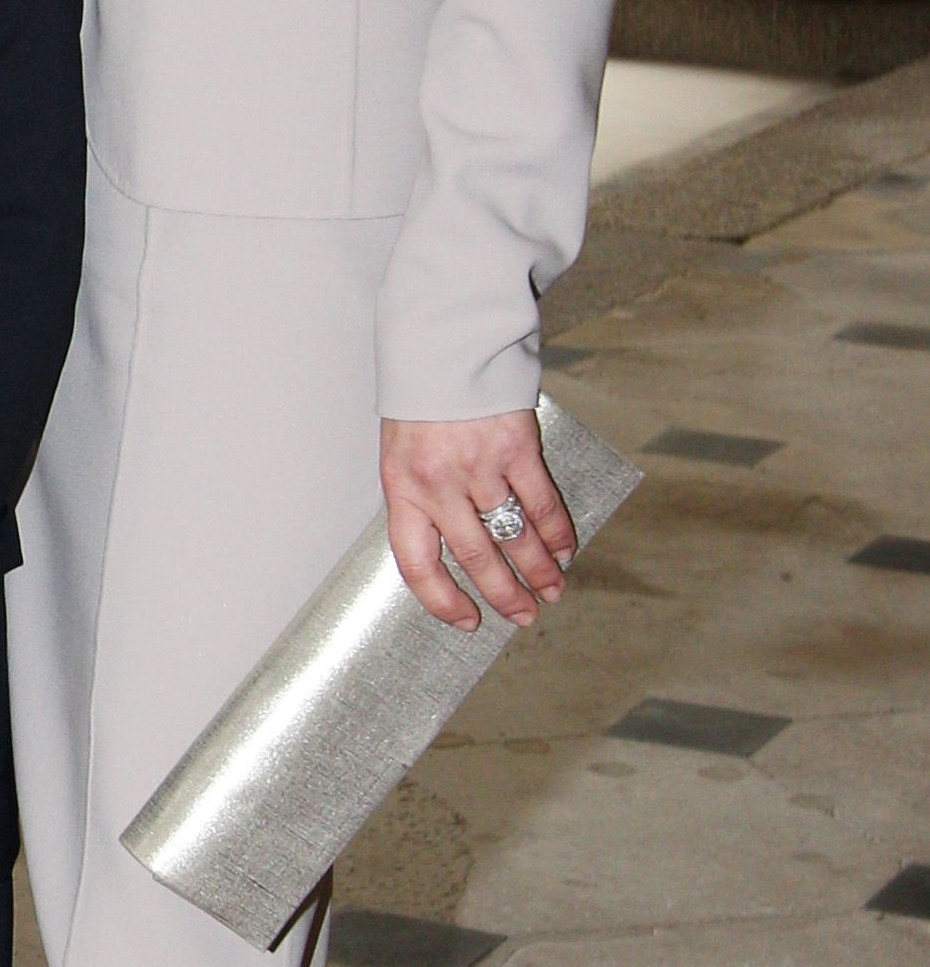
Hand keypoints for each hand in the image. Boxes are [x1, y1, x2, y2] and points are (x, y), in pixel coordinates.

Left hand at [382, 410, 573, 630]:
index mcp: (402, 488)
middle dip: (503, 593)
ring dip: (537, 569)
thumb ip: (420, 500)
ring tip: (551, 591)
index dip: (442, 600)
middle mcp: (439, 483)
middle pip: (476, 556)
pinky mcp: (516, 447)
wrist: (442, 347)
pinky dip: (556, 532)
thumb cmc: (419, 404)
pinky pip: (540, 502)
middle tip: (523, 615)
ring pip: (513, 535)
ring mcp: (480, 466)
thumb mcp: (401, 455)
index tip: (466, 620)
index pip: (418, 563)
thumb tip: (447, 549)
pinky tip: (565, 549)